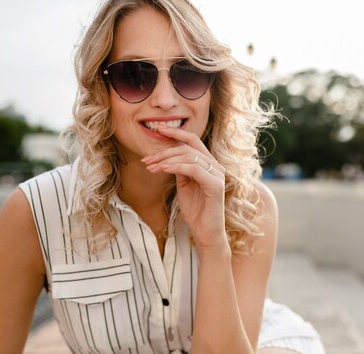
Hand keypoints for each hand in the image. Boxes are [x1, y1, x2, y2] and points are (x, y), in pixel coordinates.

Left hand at [141, 126, 226, 250]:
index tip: (158, 129)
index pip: (193, 140)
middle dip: (164, 151)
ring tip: (151, 167)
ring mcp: (217, 175)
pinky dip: (176, 167)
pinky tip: (163, 169)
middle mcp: (216, 166)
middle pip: (188, 147)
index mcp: (209, 164)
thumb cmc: (196, 211)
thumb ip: (180, 170)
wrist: (206, 233)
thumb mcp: (184, 185)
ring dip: (166, 160)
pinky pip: (194, 169)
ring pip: (189, 156)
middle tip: (146, 159)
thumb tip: (165, 157)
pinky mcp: (215, 185)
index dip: (175, 133)